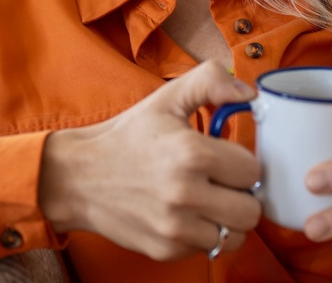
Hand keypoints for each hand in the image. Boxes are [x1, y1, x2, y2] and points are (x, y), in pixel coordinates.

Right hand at [38, 61, 262, 260]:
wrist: (78, 177)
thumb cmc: (127, 137)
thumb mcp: (167, 98)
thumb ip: (211, 81)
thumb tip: (249, 93)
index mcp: (192, 152)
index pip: (253, 171)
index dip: (240, 163)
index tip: (223, 159)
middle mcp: (185, 193)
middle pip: (251, 210)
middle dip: (240, 195)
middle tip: (220, 183)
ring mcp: (175, 227)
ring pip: (236, 236)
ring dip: (227, 220)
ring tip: (207, 201)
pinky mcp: (165, 249)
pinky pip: (208, 249)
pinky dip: (203, 234)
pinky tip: (185, 214)